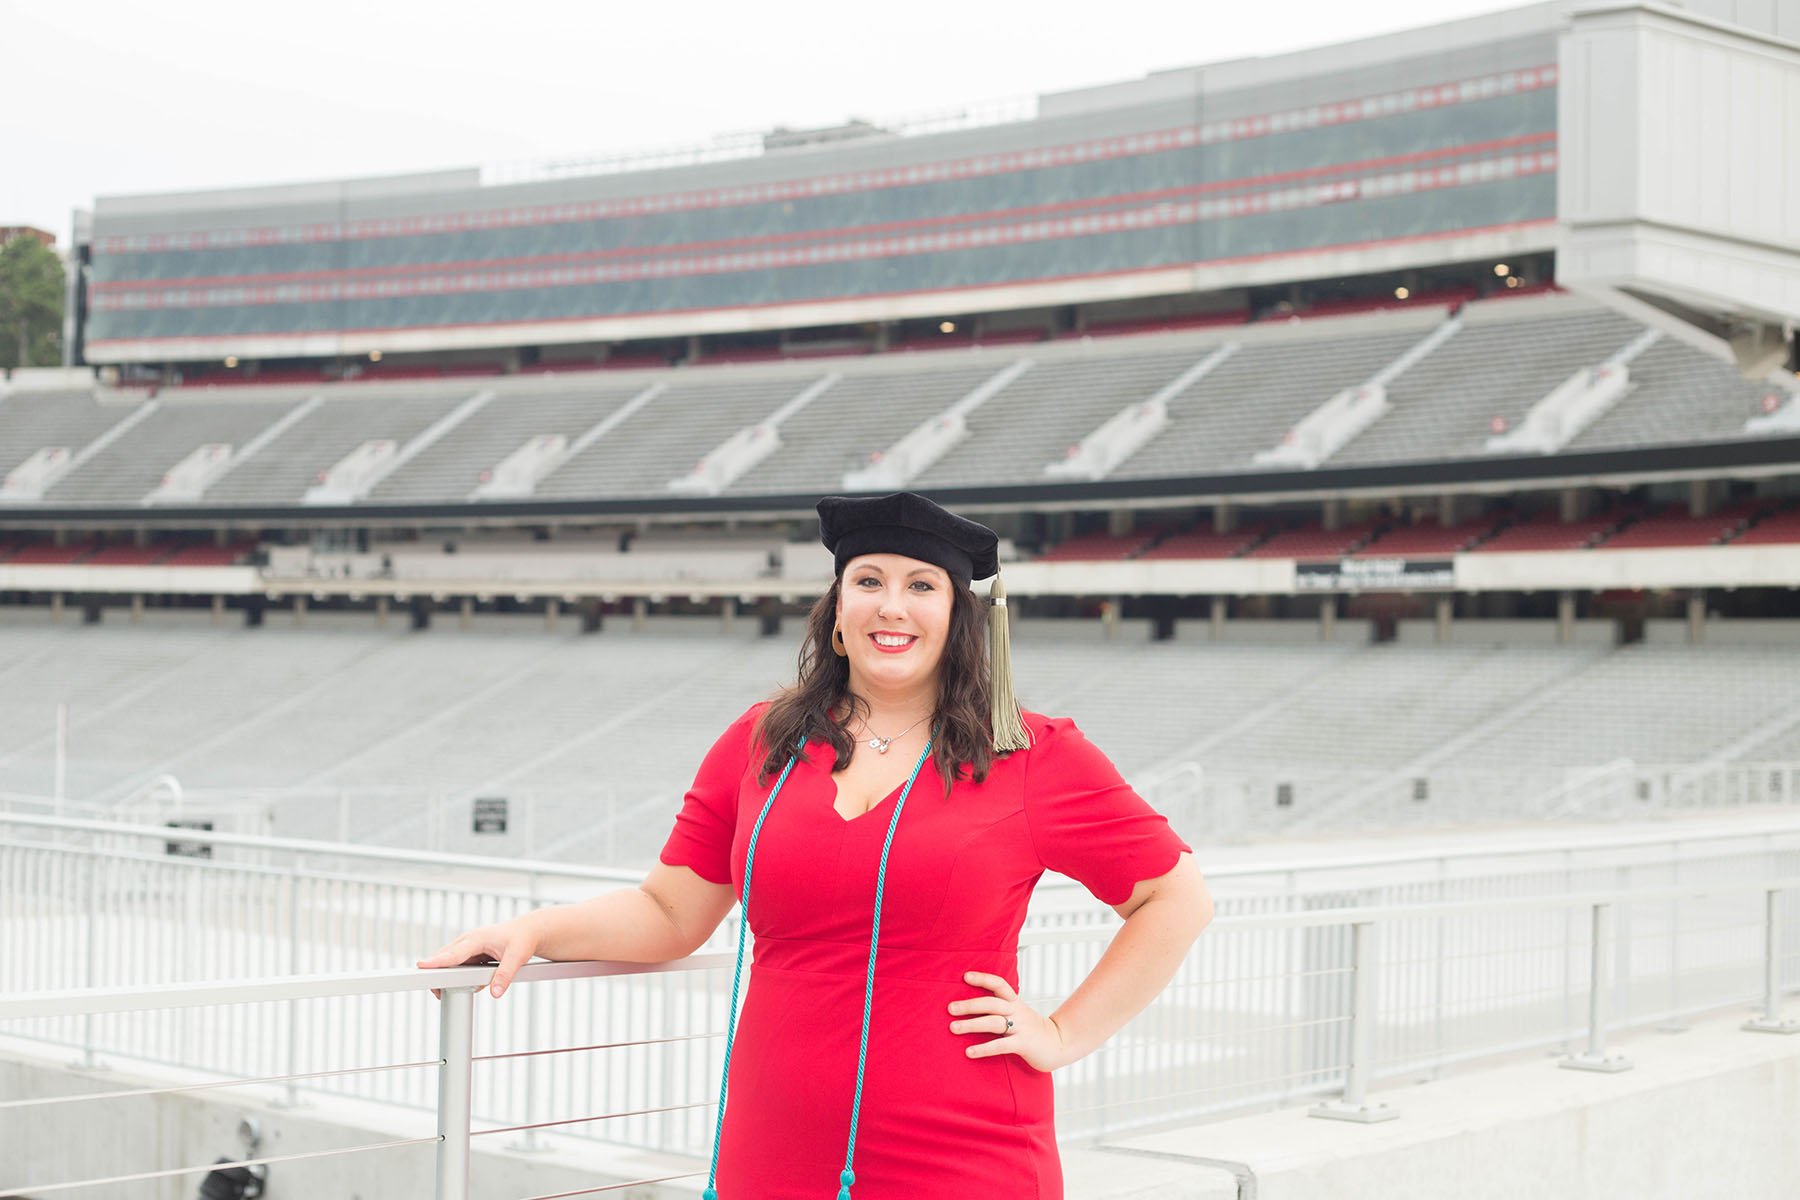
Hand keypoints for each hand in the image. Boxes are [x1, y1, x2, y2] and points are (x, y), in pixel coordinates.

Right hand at [416, 918, 539, 999]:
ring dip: (450, 977)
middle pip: (446, 958)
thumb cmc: (523, 939)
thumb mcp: (518, 957)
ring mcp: (468, 948)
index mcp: (477, 938)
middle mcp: (468, 941)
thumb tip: (495, 993)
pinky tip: (473, 983)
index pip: (453, 953)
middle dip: (437, 973)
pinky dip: (461, 977)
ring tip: (451, 990)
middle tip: (435, 992)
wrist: (529, 931)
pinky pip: (460, 967)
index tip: (421, 966)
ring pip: (451, 964)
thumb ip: (505, 975)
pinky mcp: (471, 955)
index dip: (437, 961)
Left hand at [948, 971, 1076, 1071]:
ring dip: (971, 1025)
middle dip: (969, 1005)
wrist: (1060, 1044)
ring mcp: (1021, 1027)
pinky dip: (983, 1048)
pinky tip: (969, 1052)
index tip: (965, 976)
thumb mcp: (1019, 1014)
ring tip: (953, 1028)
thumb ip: (1002, 1009)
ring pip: (993, 1022)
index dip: (983, 979)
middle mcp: (1017, 1012)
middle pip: (991, 1003)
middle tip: (950, 1008)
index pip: (999, 984)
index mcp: (1015, 1002)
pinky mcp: (1023, 1044)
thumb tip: (976, 1007)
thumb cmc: (1033, 1030)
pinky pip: (1001, 1045)